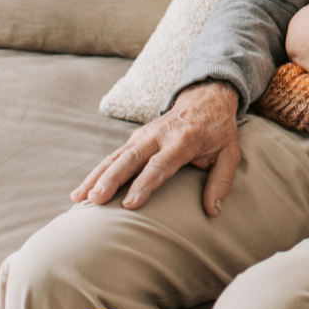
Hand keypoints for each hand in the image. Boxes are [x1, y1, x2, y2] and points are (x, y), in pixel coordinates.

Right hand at [71, 80, 240, 216]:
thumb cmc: (218, 130)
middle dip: (112, 179)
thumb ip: (221, 181)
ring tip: (79, 198)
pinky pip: (113, 156)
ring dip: (97, 176)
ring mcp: (144, 135)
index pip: (161, 164)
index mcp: (183, 140)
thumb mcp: (230, 152)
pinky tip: (80, 192)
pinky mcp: (135, 138)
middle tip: (96, 200)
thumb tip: (213, 211)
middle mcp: (160, 135)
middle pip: (132, 158)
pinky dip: (96, 173)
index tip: (130, 204)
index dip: (145, 184)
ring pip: (117, 156)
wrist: (206, 98)